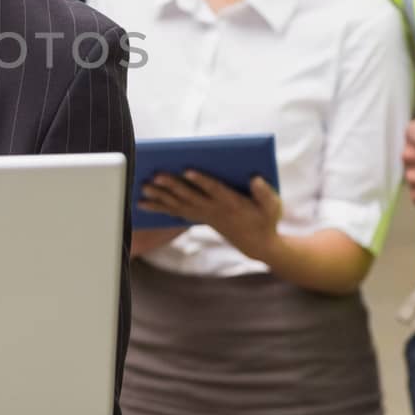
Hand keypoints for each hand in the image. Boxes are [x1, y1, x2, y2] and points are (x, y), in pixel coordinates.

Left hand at [139, 171, 281, 261]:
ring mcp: (204, 215)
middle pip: (190, 196)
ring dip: (160, 197)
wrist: (257, 244)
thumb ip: (264, 193)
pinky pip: (175, 213)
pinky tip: (141, 203)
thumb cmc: (265, 219)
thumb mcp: (273, 207)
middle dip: (173, 187)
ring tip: (144, 188)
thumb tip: (255, 178)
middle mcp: (214, 209)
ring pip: (179, 205)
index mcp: (232, 203)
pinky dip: (158, 207)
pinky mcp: (198, 217)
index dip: (202, 181)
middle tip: (156, 176)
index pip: (215, 190)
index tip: (188, 170)